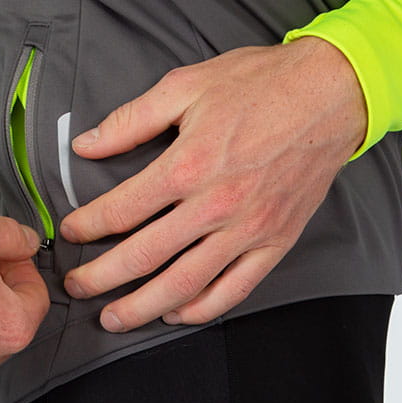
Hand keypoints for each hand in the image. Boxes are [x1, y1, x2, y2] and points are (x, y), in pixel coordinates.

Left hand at [60, 36, 366, 330]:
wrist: (331, 93)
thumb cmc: (260, 84)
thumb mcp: (185, 85)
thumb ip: (130, 120)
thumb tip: (85, 145)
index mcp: (188, 164)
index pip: (121, 209)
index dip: (87, 226)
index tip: (70, 233)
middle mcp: (216, 205)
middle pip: (144, 256)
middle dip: (101, 278)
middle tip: (76, 286)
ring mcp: (248, 229)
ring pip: (185, 284)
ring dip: (143, 307)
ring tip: (114, 318)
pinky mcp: (276, 241)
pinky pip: (234, 289)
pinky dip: (202, 308)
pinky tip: (176, 313)